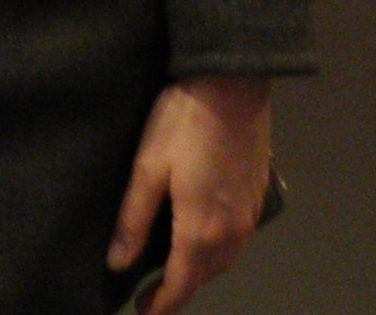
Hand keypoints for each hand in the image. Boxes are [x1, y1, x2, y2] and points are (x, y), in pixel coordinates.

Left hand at [107, 76, 272, 314]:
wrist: (233, 84)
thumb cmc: (183, 122)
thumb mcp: (147, 168)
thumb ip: (133, 219)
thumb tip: (118, 263)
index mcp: (201, 231)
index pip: (181, 285)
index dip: (161, 304)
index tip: (143, 313)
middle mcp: (232, 233)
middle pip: (205, 276)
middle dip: (179, 289)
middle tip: (152, 291)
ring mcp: (250, 215)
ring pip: (225, 260)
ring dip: (200, 270)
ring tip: (174, 267)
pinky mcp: (258, 197)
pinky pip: (237, 239)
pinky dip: (218, 249)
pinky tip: (202, 235)